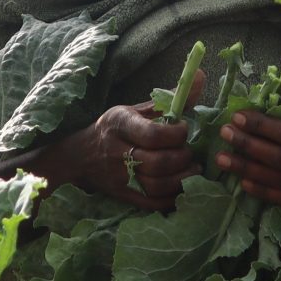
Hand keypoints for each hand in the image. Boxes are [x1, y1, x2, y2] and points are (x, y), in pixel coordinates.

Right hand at [21, 100, 197, 211]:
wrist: (80, 156)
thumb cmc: (115, 129)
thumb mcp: (135, 110)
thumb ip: (169, 98)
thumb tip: (200, 77)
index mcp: (120, 124)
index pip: (152, 134)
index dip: (176, 134)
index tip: (183, 129)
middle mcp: (117, 152)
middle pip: (158, 163)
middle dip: (182, 158)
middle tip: (189, 152)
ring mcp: (119, 178)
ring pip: (157, 186)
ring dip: (182, 179)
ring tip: (191, 169)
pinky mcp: (124, 196)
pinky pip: (153, 203)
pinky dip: (173, 197)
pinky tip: (181, 185)